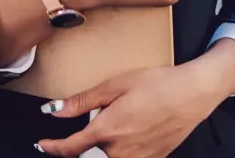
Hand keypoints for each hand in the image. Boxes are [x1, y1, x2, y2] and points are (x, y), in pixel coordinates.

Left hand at [35, 64, 217, 157]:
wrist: (193, 94)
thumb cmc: (156, 84)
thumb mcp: (115, 85)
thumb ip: (82, 101)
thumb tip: (53, 111)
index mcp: (108, 130)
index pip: (70, 149)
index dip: (52, 148)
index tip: (41, 145)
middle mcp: (121, 152)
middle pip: (89, 157)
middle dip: (79, 147)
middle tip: (79, 131)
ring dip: (100, 149)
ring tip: (112, 125)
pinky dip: (119, 151)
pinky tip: (129, 132)